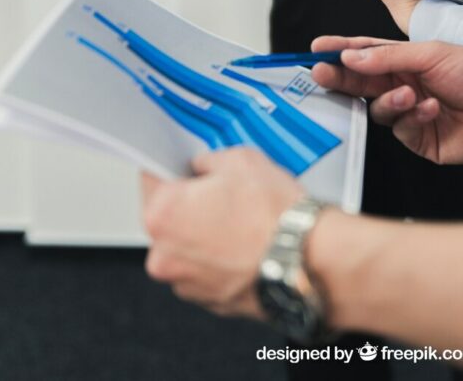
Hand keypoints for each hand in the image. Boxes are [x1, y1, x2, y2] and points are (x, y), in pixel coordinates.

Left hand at [142, 148, 302, 316]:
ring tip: (243, 226)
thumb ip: (209, 160)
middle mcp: (164, 254)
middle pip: (167, 218)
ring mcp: (185, 283)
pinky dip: (220, 261)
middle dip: (191, 206)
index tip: (186, 171)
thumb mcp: (242, 160)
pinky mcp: (208, 302)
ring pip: (186, 248)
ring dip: (205, 237)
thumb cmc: (278, 217)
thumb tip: (204, 166)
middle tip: (226, 198)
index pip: (151, 178)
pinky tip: (247, 248)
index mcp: (162, 214)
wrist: (310, 262)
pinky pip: (205, 272)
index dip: (174, 170)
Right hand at [310, 37, 462, 163]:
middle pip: (362, 85)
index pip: (365, 56)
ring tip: (410, 94)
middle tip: (322, 74)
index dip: (340, 52)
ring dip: (391, 102)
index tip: (317, 49)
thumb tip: (351, 58)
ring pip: (379, 111)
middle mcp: (404, 87)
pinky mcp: (420, 140)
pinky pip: (401, 131)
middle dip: (342, 79)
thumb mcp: (431, 54)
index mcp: (406, 62)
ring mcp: (410, 115)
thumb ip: (388, 57)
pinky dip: (414, 118)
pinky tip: (433, 109)